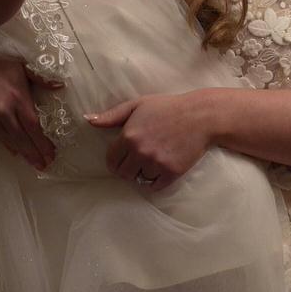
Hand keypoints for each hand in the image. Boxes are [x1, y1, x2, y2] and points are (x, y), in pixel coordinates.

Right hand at [0, 47, 62, 171]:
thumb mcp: (20, 65)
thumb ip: (40, 78)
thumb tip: (60, 86)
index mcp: (17, 97)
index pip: (33, 126)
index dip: (43, 142)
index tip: (52, 153)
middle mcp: (3, 111)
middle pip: (22, 137)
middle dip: (34, 153)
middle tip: (46, 165)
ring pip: (8, 140)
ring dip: (22, 153)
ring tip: (34, 163)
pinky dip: (6, 145)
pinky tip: (15, 152)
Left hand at [89, 92, 216, 193]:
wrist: (201, 115)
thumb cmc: (169, 108)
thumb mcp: (138, 105)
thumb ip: (112, 115)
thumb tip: (88, 119)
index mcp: (128, 136)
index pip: (111, 160)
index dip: (116, 160)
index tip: (125, 157)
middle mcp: (140, 151)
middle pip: (123, 173)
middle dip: (128, 169)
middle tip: (139, 160)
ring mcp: (156, 163)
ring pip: (140, 179)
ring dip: (144, 173)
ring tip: (154, 161)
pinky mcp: (171, 172)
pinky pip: (155, 186)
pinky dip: (156, 181)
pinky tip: (162, 169)